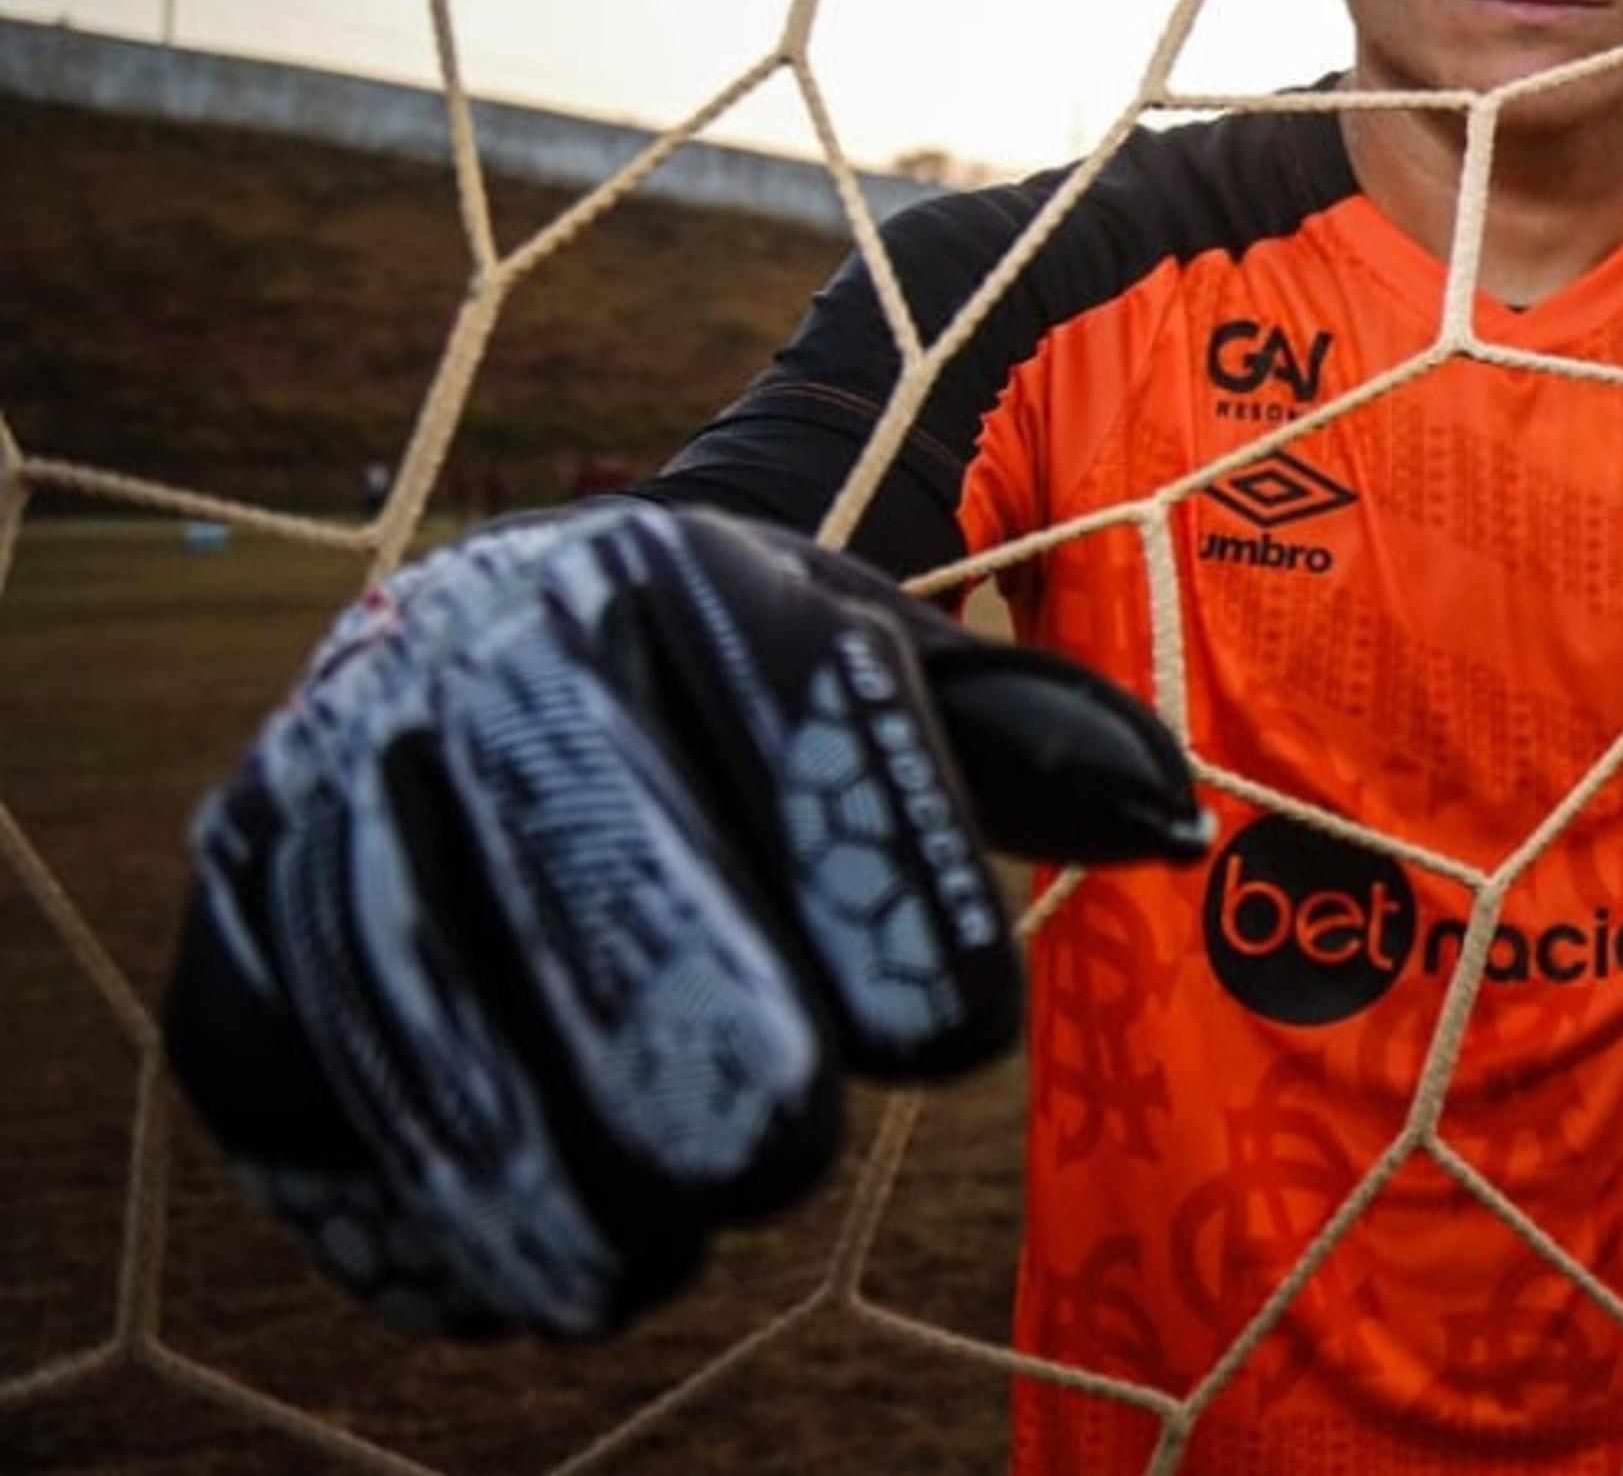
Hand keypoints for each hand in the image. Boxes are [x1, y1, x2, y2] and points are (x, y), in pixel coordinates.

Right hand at [162, 502, 1210, 1335]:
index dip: (879, 876)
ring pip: (411, 979)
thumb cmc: (751, 700)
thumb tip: (1172, 822)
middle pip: (580, 845)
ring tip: (642, 1266)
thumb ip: (1039, 745)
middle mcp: (478, 648)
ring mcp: (326, 777)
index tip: (953, 1028)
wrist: (498, 656)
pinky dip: (387, 1198)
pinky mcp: (226, 911)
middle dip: (676, 1014)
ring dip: (523, 1150)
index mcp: (673, 566)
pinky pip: (283, 1068)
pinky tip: (505, 1279)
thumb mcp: (897, 683)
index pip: (794, 716)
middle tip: (773, 1149)